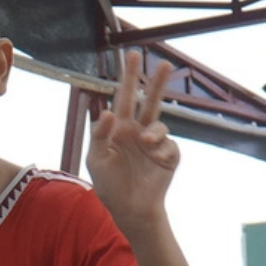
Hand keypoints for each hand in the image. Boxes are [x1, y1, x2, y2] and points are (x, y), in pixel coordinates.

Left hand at [87, 48, 179, 228]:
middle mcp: (139, 131)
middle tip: (164, 64)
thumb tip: (107, 112)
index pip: (125, 97)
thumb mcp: (96, 159)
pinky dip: (162, 149)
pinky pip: (170, 146)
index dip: (129, 77)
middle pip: (150, 101)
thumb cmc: (108, 184)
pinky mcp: (169, 157)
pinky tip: (155, 159)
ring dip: (154, 130)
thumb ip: (99, 135)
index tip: (133, 55)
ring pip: (160, 123)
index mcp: (120, 128)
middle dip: (156, 82)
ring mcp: (155, 143)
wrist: (128, 209)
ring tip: (145, 142)